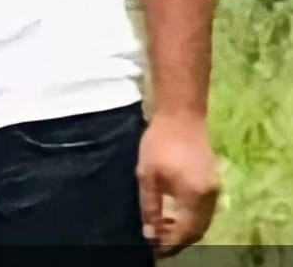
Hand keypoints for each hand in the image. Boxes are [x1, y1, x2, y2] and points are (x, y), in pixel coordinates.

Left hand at [137, 113, 219, 256]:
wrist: (181, 113)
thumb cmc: (160, 141)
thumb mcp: (148, 175)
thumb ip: (150, 207)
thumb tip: (150, 234)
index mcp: (194, 196)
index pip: (185, 233)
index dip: (170, 245)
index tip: (155, 249)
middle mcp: (210, 196)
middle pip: (198, 231)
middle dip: (179, 241)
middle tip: (159, 242)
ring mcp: (215, 187)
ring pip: (204, 221)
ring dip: (187, 230)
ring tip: (164, 229)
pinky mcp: (214, 180)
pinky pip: (206, 209)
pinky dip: (193, 218)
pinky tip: (176, 213)